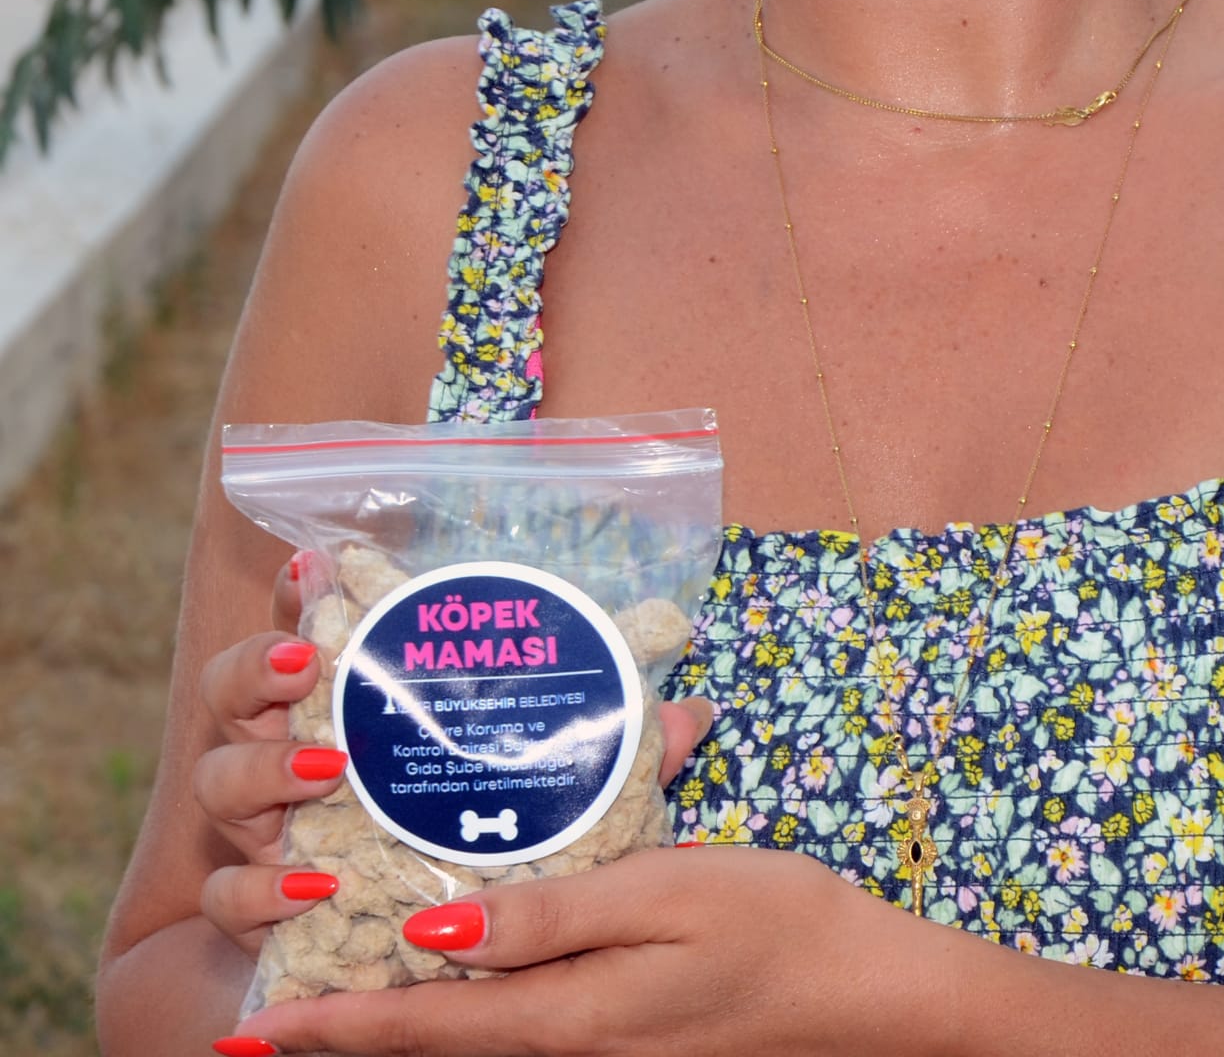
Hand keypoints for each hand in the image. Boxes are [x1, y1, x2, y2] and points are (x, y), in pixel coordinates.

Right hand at [192, 554, 712, 958]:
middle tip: (303, 665)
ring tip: (322, 769)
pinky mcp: (253, 914)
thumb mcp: (552, 793)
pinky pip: (225, 897)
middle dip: (257, 667)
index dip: (303, 590)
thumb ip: (607, 752)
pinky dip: (259, 890)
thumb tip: (693, 715)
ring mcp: (264, 831)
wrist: (425, 975)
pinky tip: (311, 885)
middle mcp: (296, 755)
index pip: (311, 625)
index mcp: (358, 704)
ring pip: (218, 780)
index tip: (319, 561)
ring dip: (259, 769)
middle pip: (237, 688)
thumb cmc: (483, 858)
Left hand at [228, 844, 936, 1056]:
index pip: (424, 1026)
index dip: (333, 1025)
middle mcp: (568, 1048)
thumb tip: (438, 928)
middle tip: (259, 1022)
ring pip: (471, 1044)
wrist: (865, 998)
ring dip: (398, 1025)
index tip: (250, 1030)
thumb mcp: (669, 894)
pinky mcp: (622, 1040)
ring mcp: (598, 1054)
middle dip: (344, 1033)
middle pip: (434, 1047)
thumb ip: (554, 914)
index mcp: (568, 1015)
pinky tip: (455, 979)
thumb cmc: (775, 924)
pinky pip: (517, 1032)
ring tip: (327, 1001)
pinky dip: (464, 1015)